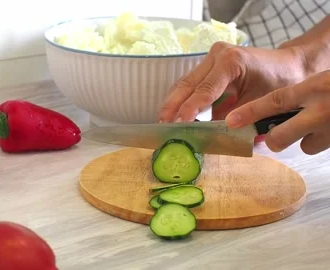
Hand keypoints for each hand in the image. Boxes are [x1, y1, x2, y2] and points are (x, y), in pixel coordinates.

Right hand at [158, 42, 307, 122]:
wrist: (289, 65)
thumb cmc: (281, 82)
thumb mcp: (261, 102)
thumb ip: (235, 118)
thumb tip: (212, 136)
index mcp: (232, 62)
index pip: (205, 90)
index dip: (190, 109)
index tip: (179, 124)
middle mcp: (217, 55)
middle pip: (188, 83)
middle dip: (173, 106)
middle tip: (162, 125)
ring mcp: (211, 57)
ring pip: (185, 82)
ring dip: (173, 102)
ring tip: (163, 122)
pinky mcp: (209, 63)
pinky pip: (191, 82)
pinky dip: (181, 98)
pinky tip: (173, 113)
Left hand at [225, 70, 329, 154]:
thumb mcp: (322, 80)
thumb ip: (302, 93)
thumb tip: (271, 111)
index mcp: (315, 88)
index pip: (276, 101)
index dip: (250, 112)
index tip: (229, 122)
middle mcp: (322, 110)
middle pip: (280, 138)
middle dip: (274, 140)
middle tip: (275, 135)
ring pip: (304, 146)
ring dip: (305, 138)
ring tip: (319, 123)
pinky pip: (321, 146)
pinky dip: (322, 139)